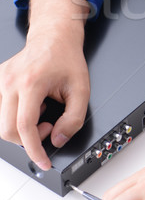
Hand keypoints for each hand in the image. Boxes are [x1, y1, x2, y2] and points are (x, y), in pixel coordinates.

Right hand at [0, 0, 89, 169]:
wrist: (55, 37)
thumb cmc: (67, 59)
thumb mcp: (82, 90)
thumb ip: (73, 119)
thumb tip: (58, 139)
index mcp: (31, 83)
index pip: (24, 127)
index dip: (34, 150)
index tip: (43, 162)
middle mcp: (11, 82)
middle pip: (7, 129)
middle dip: (29, 139)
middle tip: (50, 127)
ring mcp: (1, 81)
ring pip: (2, 122)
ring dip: (22, 127)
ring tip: (42, 111)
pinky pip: (1, 110)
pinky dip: (16, 116)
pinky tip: (32, 106)